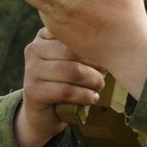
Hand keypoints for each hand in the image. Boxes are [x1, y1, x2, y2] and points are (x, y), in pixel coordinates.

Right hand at [14, 27, 104, 146]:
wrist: (45, 113)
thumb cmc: (66, 80)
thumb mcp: (72, 59)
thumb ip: (84, 46)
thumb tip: (116, 39)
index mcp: (45, 35)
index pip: (74, 33)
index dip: (94, 45)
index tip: (107, 55)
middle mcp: (34, 48)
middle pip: (74, 51)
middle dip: (95, 64)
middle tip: (105, 74)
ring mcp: (31, 69)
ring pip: (72, 71)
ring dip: (93, 81)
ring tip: (99, 87)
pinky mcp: (32, 90)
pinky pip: (66, 90)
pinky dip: (84, 95)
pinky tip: (92, 98)